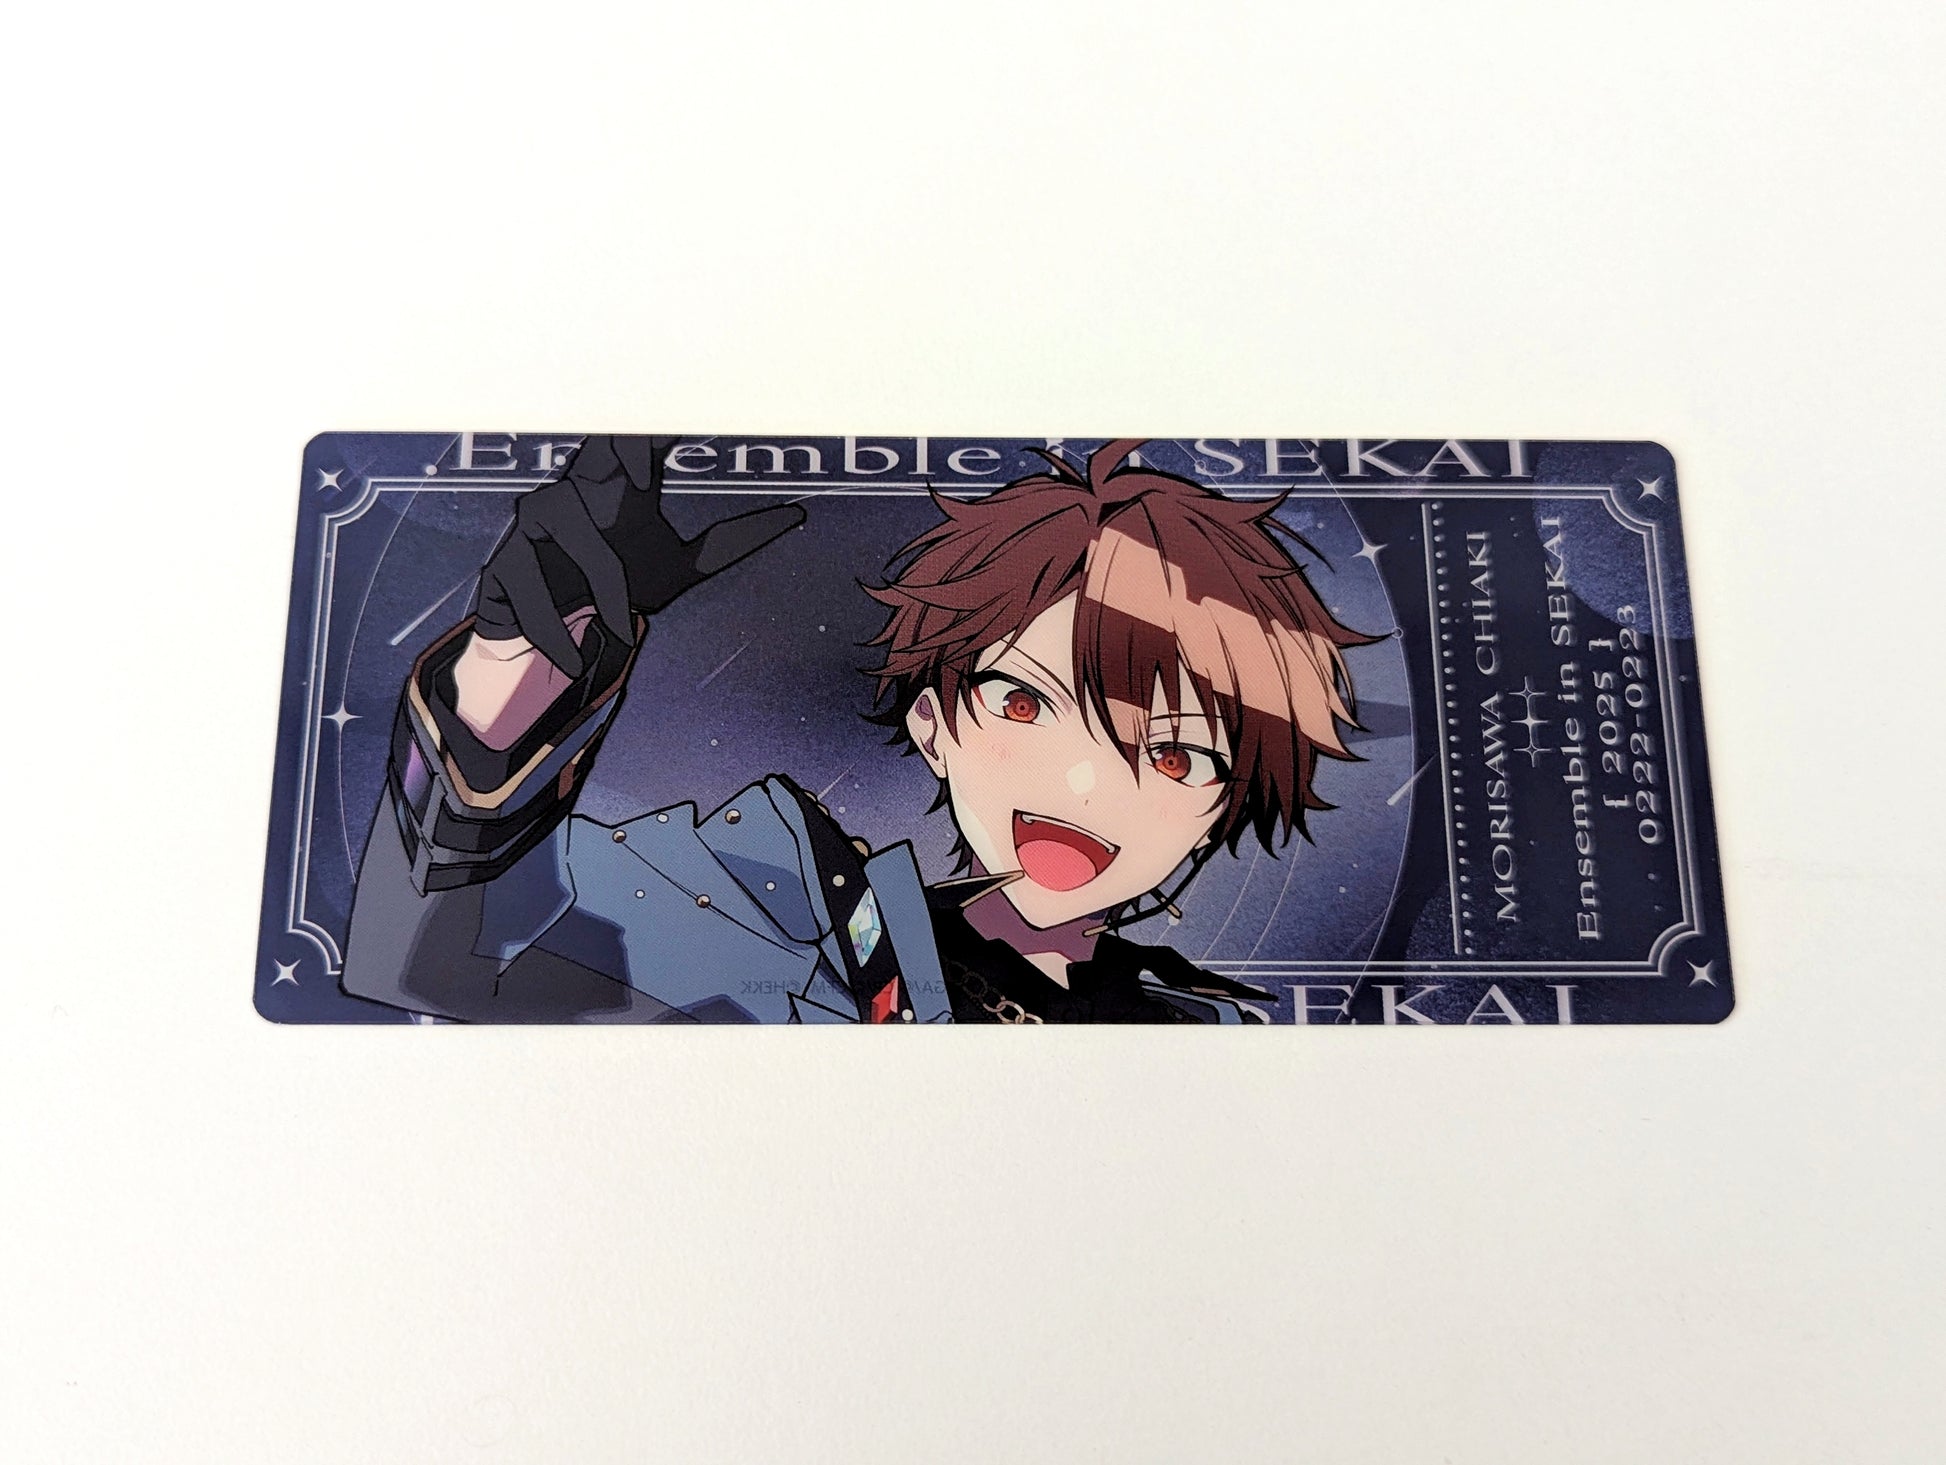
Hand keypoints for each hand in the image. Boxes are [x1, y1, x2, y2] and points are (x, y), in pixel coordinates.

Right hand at [473, 435, 804, 675]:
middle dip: (617, 447)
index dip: (658, 420)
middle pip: (597, 458)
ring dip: (603, 586)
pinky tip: (569, 651)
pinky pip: (533, 585)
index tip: (686, 399)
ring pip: (576, 536)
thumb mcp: (682, 566)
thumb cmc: (616, 586)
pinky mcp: (505, 562)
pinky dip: (554, 621)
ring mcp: (537, 524)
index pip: (641, 440)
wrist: (554, 638)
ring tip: (619, 622)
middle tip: (644, 451)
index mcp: (619, 489)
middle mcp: (578, 493)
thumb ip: (734, 540)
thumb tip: (798, 514)